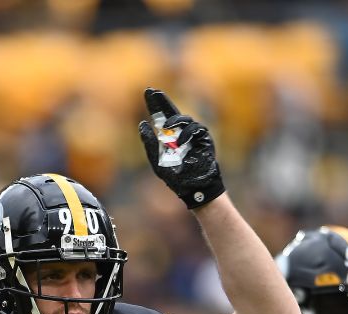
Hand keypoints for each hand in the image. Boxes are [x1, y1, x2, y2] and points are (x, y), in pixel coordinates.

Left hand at [137, 87, 224, 208]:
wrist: (194, 189)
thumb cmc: (176, 178)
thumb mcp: (157, 160)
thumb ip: (150, 143)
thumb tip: (142, 123)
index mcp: (170, 138)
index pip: (162, 117)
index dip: (155, 104)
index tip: (148, 92)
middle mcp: (182, 134)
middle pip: (173, 112)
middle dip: (162, 101)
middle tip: (152, 91)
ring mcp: (194, 136)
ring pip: (185, 119)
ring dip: (174, 120)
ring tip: (165, 126)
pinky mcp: (205, 140)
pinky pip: (196, 129)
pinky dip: (187, 133)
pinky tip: (180, 140)